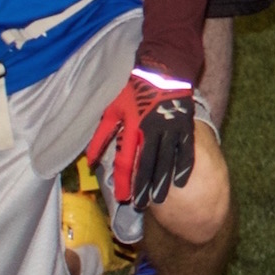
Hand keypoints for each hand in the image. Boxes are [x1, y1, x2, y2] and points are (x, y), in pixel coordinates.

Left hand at [83, 66, 196, 209]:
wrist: (164, 69)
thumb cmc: (135, 89)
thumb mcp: (113, 109)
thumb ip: (101, 135)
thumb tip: (88, 159)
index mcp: (132, 126)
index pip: (125, 160)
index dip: (123, 180)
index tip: (122, 197)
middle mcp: (151, 130)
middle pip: (146, 164)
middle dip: (143, 187)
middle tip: (140, 205)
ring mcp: (170, 128)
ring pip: (165, 160)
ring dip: (161, 181)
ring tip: (158, 199)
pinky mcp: (185, 125)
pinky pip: (185, 150)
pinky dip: (183, 166)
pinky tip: (180, 182)